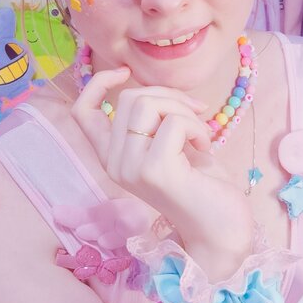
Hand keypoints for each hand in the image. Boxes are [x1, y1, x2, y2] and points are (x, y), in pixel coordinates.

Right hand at [71, 67, 254, 277]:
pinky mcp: (154, 171)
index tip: (125, 72)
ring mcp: (131, 168)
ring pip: (148, 104)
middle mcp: (114, 164)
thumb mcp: (169, 143)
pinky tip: (205, 148)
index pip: (82, 111)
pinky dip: (198, 127)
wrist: (221, 229)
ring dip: (184, 110)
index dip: (98, 83)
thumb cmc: (201, 184)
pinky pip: (174, 122)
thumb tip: (156, 89)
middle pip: (128, 98)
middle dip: (168, 96)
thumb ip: (154, 119)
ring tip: (200, 134)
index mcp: (112, 157)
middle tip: (194, 115)